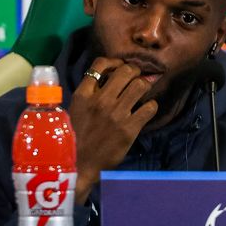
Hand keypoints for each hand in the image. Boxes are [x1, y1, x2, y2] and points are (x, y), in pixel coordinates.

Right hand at [68, 57, 157, 203]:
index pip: (100, 64)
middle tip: (135, 78)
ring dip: (144, 86)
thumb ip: (87, 95)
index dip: (114, 61)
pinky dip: (151, 106)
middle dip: (134, 71)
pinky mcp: (130, 128)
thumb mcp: (74, 110)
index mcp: (83, 95)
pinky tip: (146, 110)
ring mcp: (116, 113)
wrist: (80, 164)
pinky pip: (149, 107)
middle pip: (125, 71)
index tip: (118, 67)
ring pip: (140, 85)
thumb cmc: (74, 138)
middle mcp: (100, 100)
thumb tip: (104, 81)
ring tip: (142, 92)